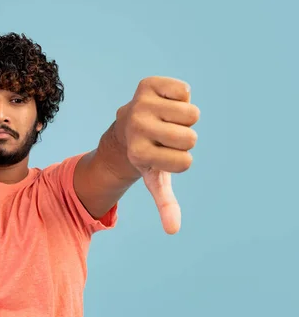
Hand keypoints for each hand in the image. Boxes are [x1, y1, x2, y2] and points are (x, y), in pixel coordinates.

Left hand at [116, 76, 199, 233]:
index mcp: (138, 154)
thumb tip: (173, 231)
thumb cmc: (146, 156)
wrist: (124, 129)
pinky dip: (181, 97)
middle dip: (184, 139)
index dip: (180, 160)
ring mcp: (140, 104)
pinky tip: (163, 103)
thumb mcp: (155, 180)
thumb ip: (165, 204)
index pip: (186, 163)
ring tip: (163, 121)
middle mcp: (136, 128)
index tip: (161, 155)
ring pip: (192, 114)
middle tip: (163, 137)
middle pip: (191, 138)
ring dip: (183, 118)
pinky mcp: (147, 85)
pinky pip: (185, 91)